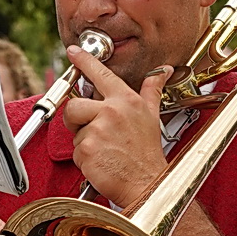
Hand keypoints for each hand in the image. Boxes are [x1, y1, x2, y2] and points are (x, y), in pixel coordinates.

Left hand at [62, 46, 171, 209]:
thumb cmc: (147, 154)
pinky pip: (75, 150)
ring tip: (103, 149)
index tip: (74, 51)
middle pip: (74, 105)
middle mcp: (112, 112)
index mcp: (126, 100)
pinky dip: (84, 159)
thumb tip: (162, 72)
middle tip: (90, 131)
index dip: (84, 60)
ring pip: (74, 131)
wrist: (146, 184)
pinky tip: (101, 162)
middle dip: (76, 120)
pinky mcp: (87, 149)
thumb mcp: (152, 116)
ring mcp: (98, 130)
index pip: (101, 73)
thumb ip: (152, 91)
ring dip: (83, 142)